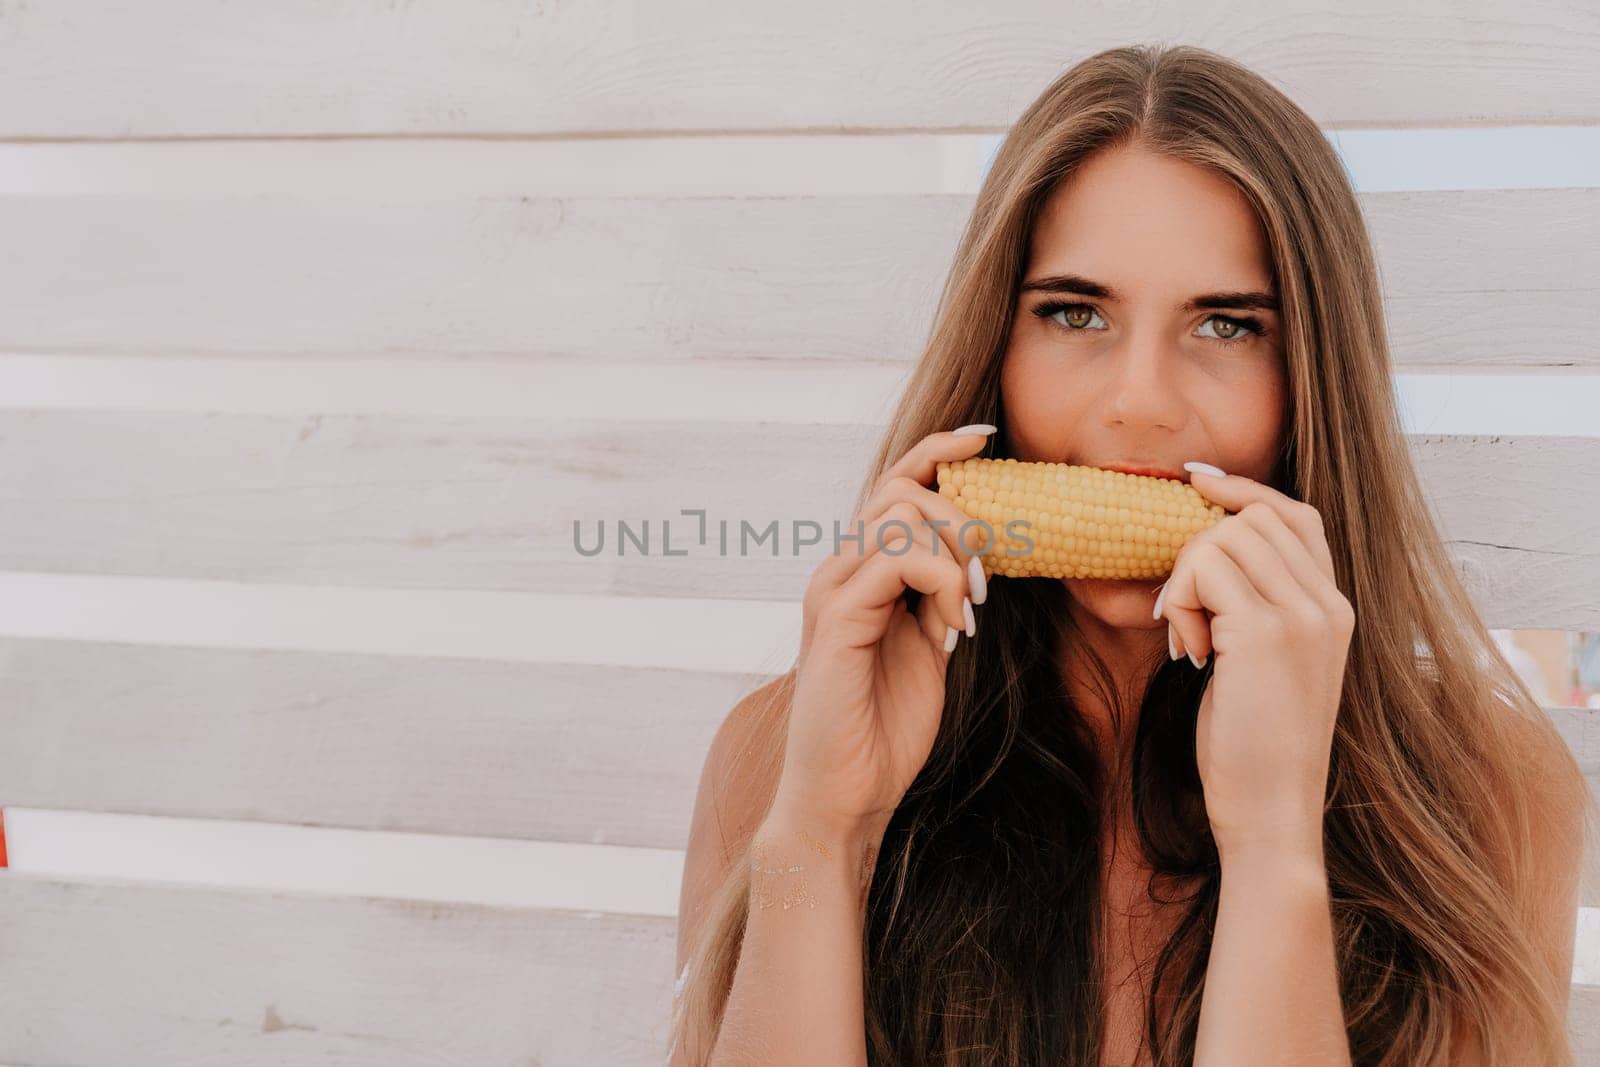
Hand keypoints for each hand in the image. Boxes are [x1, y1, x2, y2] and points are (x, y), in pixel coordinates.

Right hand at [776, 426, 993, 832]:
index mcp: (858, 574)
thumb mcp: (926, 650)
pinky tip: (954, 627)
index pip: (894, 484)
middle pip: (901, 488)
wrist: (843, 797)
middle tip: (988, 577)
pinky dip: (941, 580)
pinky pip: (895, 560)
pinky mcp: (836, 621)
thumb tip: (973, 561)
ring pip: (899, 515)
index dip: (937, 450)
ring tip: (970, 610)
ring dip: (954, 552)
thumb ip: (938, 600)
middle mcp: (838, 572)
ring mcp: (832, 593)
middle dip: (961, 516)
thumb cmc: (882, 731)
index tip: (985, 439)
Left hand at [1153, 463, 1354, 858]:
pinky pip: (1203, 568)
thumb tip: (1205, 546)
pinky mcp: (1267, 633)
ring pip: (1222, 536)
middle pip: (1252, 517)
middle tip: (1184, 615)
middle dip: (1197, 550)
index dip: (1243, 490)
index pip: (1294, 515)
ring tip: (1189, 639)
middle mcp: (1329, 605)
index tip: (1194, 480)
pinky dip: (1178, 600)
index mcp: (1335, 609)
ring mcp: (1304, 616)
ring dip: (1184, 580)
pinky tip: (1189, 651)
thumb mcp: (1264, 664)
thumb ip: (1256, 606)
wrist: (1272, 812)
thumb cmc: (1253, 746)